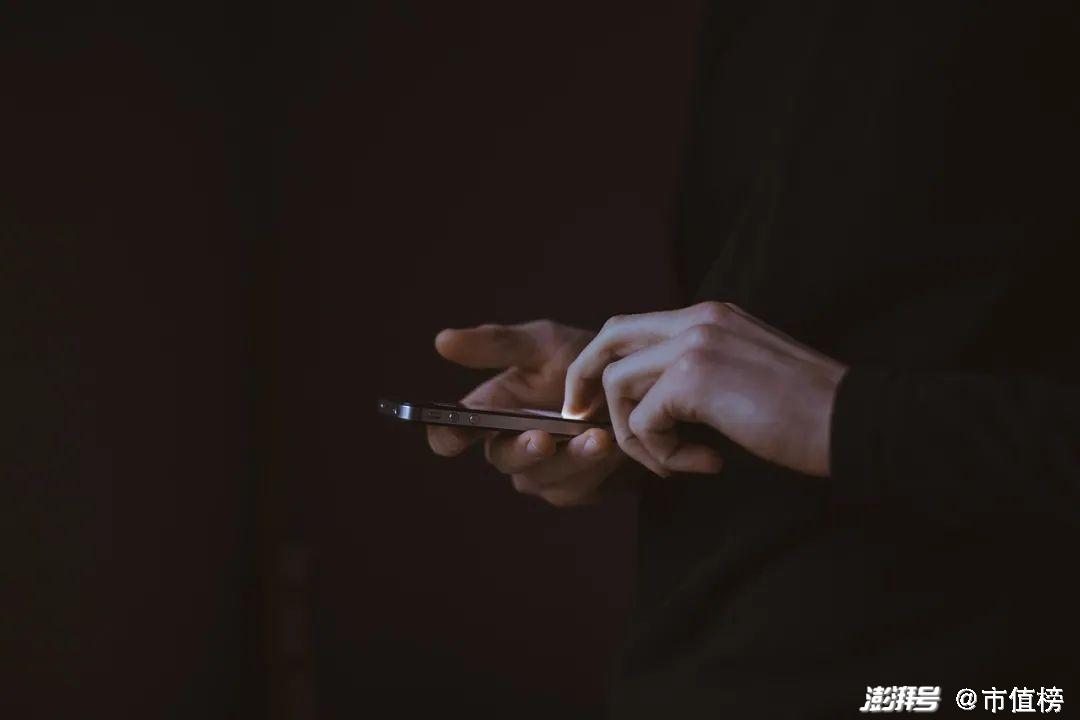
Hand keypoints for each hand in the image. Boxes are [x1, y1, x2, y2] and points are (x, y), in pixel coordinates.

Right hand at [429, 320, 625, 505]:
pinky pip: (578, 487)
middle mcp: (510, 446)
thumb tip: (442, 340)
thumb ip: (497, 344)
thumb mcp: (543, 344)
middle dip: (523, 450)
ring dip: (571, 459)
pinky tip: (614, 446)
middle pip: (502, 459)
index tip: (455, 432)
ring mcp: (542, 473)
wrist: (637, 386)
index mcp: (490, 411)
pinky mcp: (575, 489)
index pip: (451, 434)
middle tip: (544, 439)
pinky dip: (596, 467)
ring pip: (543, 478)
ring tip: (598, 437)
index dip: (447, 435)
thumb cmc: (581, 360)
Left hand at [563, 302, 848, 476]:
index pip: (634, 327)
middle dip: (584, 380)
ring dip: (635, 435)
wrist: (853, 421)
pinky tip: (704, 463)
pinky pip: (644, 421)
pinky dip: (662, 454)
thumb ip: (701, 375)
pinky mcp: (694, 378)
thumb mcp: (746, 375)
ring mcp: (694, 343)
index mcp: (711, 316)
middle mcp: (698, 319)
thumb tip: (655, 404)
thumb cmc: (808, 412)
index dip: (604, 362)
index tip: (594, 401)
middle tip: (580, 418)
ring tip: (675, 462)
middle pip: (609, 337)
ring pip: (618, 384)